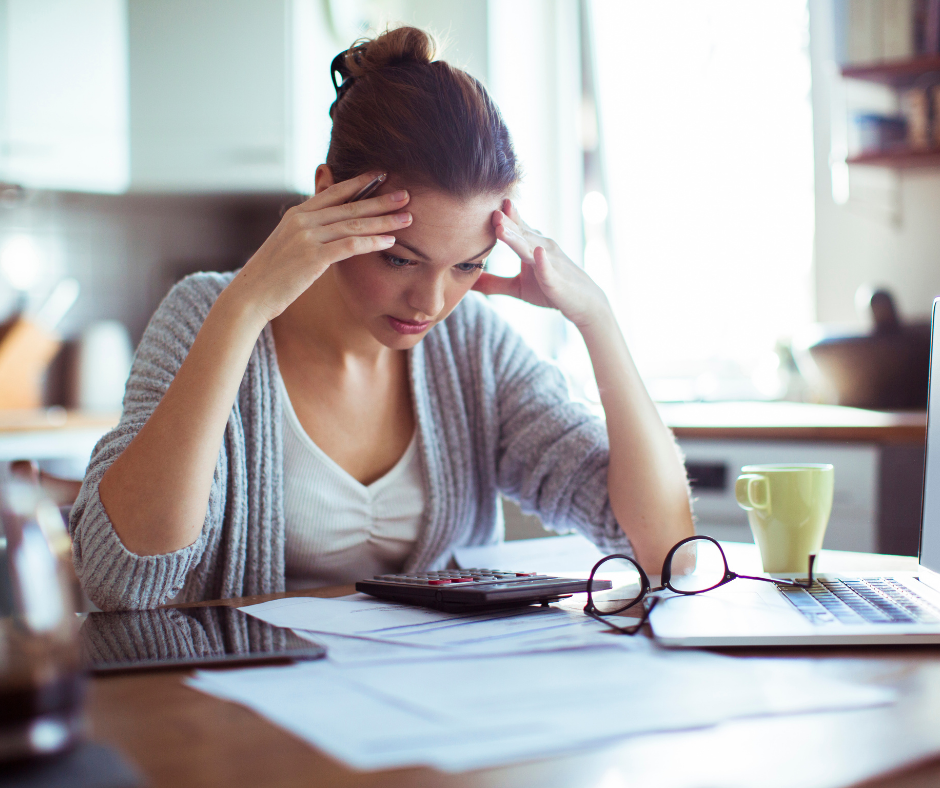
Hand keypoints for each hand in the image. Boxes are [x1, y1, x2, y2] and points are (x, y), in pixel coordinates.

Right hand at [227, 172, 411, 326]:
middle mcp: (302, 220)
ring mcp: (307, 237)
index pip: (334, 192)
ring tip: (407, 217)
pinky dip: (372, 242)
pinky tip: (391, 242)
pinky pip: (350, 245)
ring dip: (384, 220)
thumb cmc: (271, 277)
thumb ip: (307, 234)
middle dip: (381, 199)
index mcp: (296, 214)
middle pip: (349, 205)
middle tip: (407, 194)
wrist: (250, 296)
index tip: (382, 175)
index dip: (360, 183)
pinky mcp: (312, 257)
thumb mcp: (287, 247)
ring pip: (354, 224)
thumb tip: (326, 232)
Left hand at [472, 199, 607, 328]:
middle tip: (491, 210)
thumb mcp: (517, 288)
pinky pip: (548, 270)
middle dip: (506, 222)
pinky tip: (538, 253)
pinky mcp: (557, 281)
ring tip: (501, 227)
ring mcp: (550, 262)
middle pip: (520, 233)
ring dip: (516, 238)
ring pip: (530, 248)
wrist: (583, 303)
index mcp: (531, 246)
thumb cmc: (550, 290)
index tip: (486, 203)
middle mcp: (542, 248)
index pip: (515, 228)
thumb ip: (494, 283)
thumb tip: (468, 282)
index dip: (503, 217)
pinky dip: (543, 262)